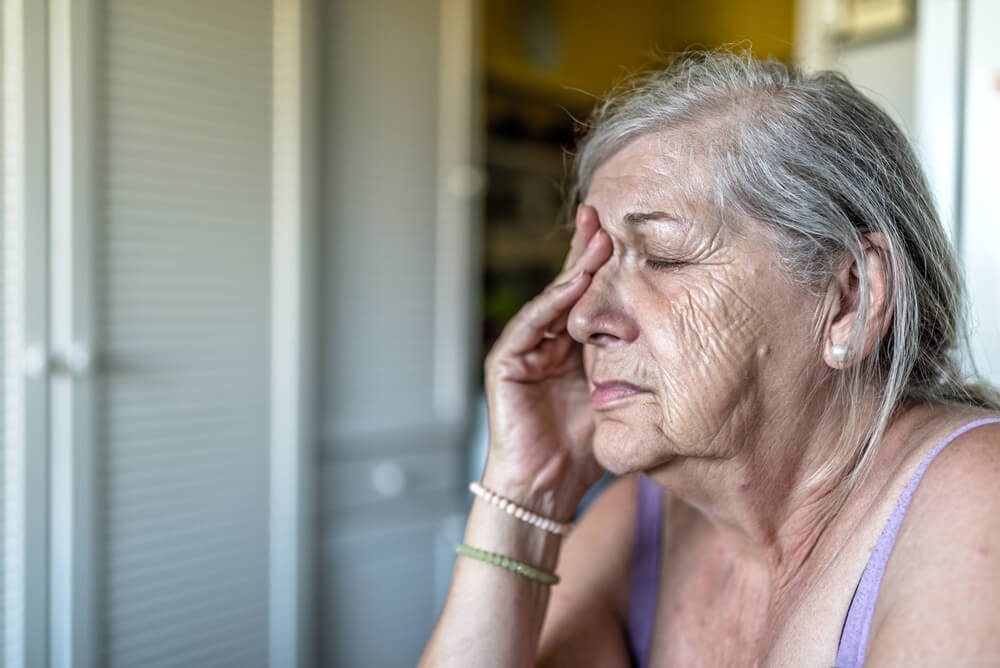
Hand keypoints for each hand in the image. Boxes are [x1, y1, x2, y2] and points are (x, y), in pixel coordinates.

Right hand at [481, 204, 612, 519]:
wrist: (544, 489)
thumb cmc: (582, 451)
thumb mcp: (618, 399)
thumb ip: (634, 370)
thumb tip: (685, 344)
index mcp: (571, 348)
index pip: (589, 298)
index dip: (604, 267)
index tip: (630, 233)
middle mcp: (545, 342)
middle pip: (567, 288)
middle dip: (585, 251)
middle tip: (605, 214)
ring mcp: (523, 349)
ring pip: (551, 300)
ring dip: (573, 268)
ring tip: (596, 238)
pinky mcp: (504, 362)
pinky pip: (531, 325)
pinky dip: (553, 303)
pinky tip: (575, 282)